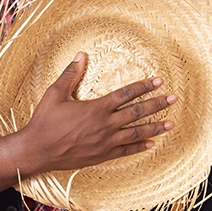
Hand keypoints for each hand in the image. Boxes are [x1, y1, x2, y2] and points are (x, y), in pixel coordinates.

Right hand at [16, 51, 176, 175]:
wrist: (38, 150)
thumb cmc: (45, 121)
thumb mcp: (55, 94)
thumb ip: (70, 74)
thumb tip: (80, 55)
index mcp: (96, 108)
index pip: (126, 94)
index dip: (143, 86)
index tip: (158, 81)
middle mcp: (105, 125)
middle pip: (137, 113)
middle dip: (157, 104)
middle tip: (173, 99)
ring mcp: (105, 142)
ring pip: (136, 133)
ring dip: (155, 127)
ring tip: (171, 123)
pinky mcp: (102, 155)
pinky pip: (126, 151)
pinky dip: (140, 147)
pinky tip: (151, 144)